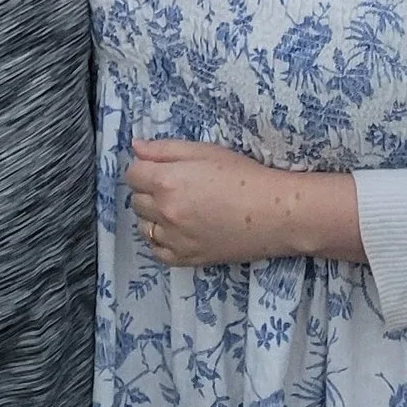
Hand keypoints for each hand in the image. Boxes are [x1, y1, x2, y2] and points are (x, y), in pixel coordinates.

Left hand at [126, 138, 355, 268]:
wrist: (274, 213)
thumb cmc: (243, 175)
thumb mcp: (204, 151)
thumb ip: (165, 149)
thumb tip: (136, 147)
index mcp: (167, 181)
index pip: (132, 174)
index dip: (145, 168)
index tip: (161, 169)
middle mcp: (165, 212)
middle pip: (136, 200)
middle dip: (149, 191)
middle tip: (175, 187)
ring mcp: (175, 239)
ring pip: (144, 226)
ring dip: (154, 216)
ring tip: (179, 208)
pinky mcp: (186, 259)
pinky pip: (157, 251)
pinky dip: (162, 241)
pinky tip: (179, 230)